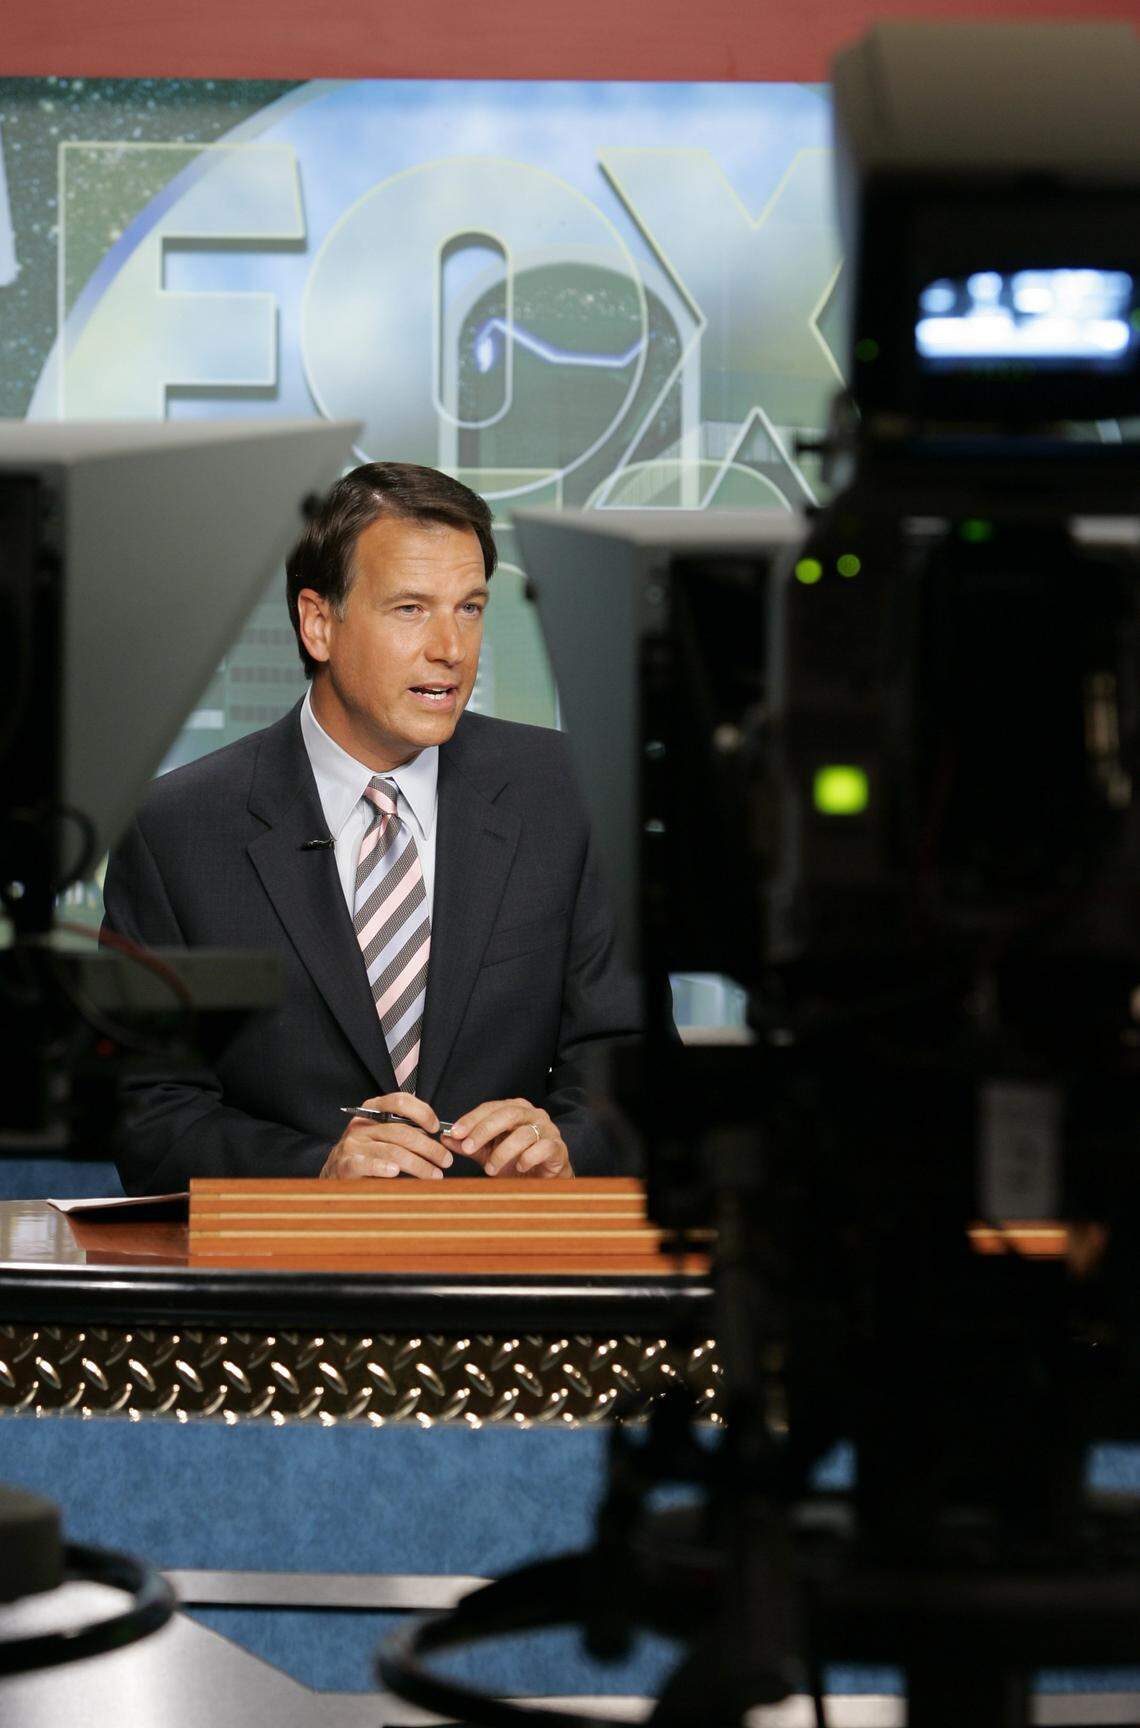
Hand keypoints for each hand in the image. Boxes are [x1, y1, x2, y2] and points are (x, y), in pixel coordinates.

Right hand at [320, 1093, 453, 1180]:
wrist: (334, 1172)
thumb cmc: (368, 1152)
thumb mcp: (384, 1134)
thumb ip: (406, 1130)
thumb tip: (439, 1137)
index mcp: (372, 1110)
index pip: (400, 1101)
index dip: (422, 1112)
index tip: (437, 1128)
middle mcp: (362, 1124)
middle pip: (402, 1131)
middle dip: (429, 1147)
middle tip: (446, 1160)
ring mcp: (352, 1144)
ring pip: (392, 1151)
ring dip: (418, 1164)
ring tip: (435, 1175)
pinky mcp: (345, 1164)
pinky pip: (366, 1164)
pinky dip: (382, 1167)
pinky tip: (396, 1172)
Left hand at [444, 1099, 571, 1177]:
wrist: (544, 1179)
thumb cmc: (517, 1161)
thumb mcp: (488, 1153)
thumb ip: (470, 1145)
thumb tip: (446, 1138)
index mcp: (515, 1109)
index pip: (490, 1108)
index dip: (471, 1119)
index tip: (454, 1133)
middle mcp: (532, 1114)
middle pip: (507, 1115)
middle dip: (483, 1131)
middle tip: (467, 1147)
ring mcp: (547, 1129)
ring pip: (523, 1134)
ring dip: (502, 1152)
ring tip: (490, 1169)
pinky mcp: (558, 1147)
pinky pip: (543, 1147)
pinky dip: (527, 1157)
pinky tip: (518, 1166)